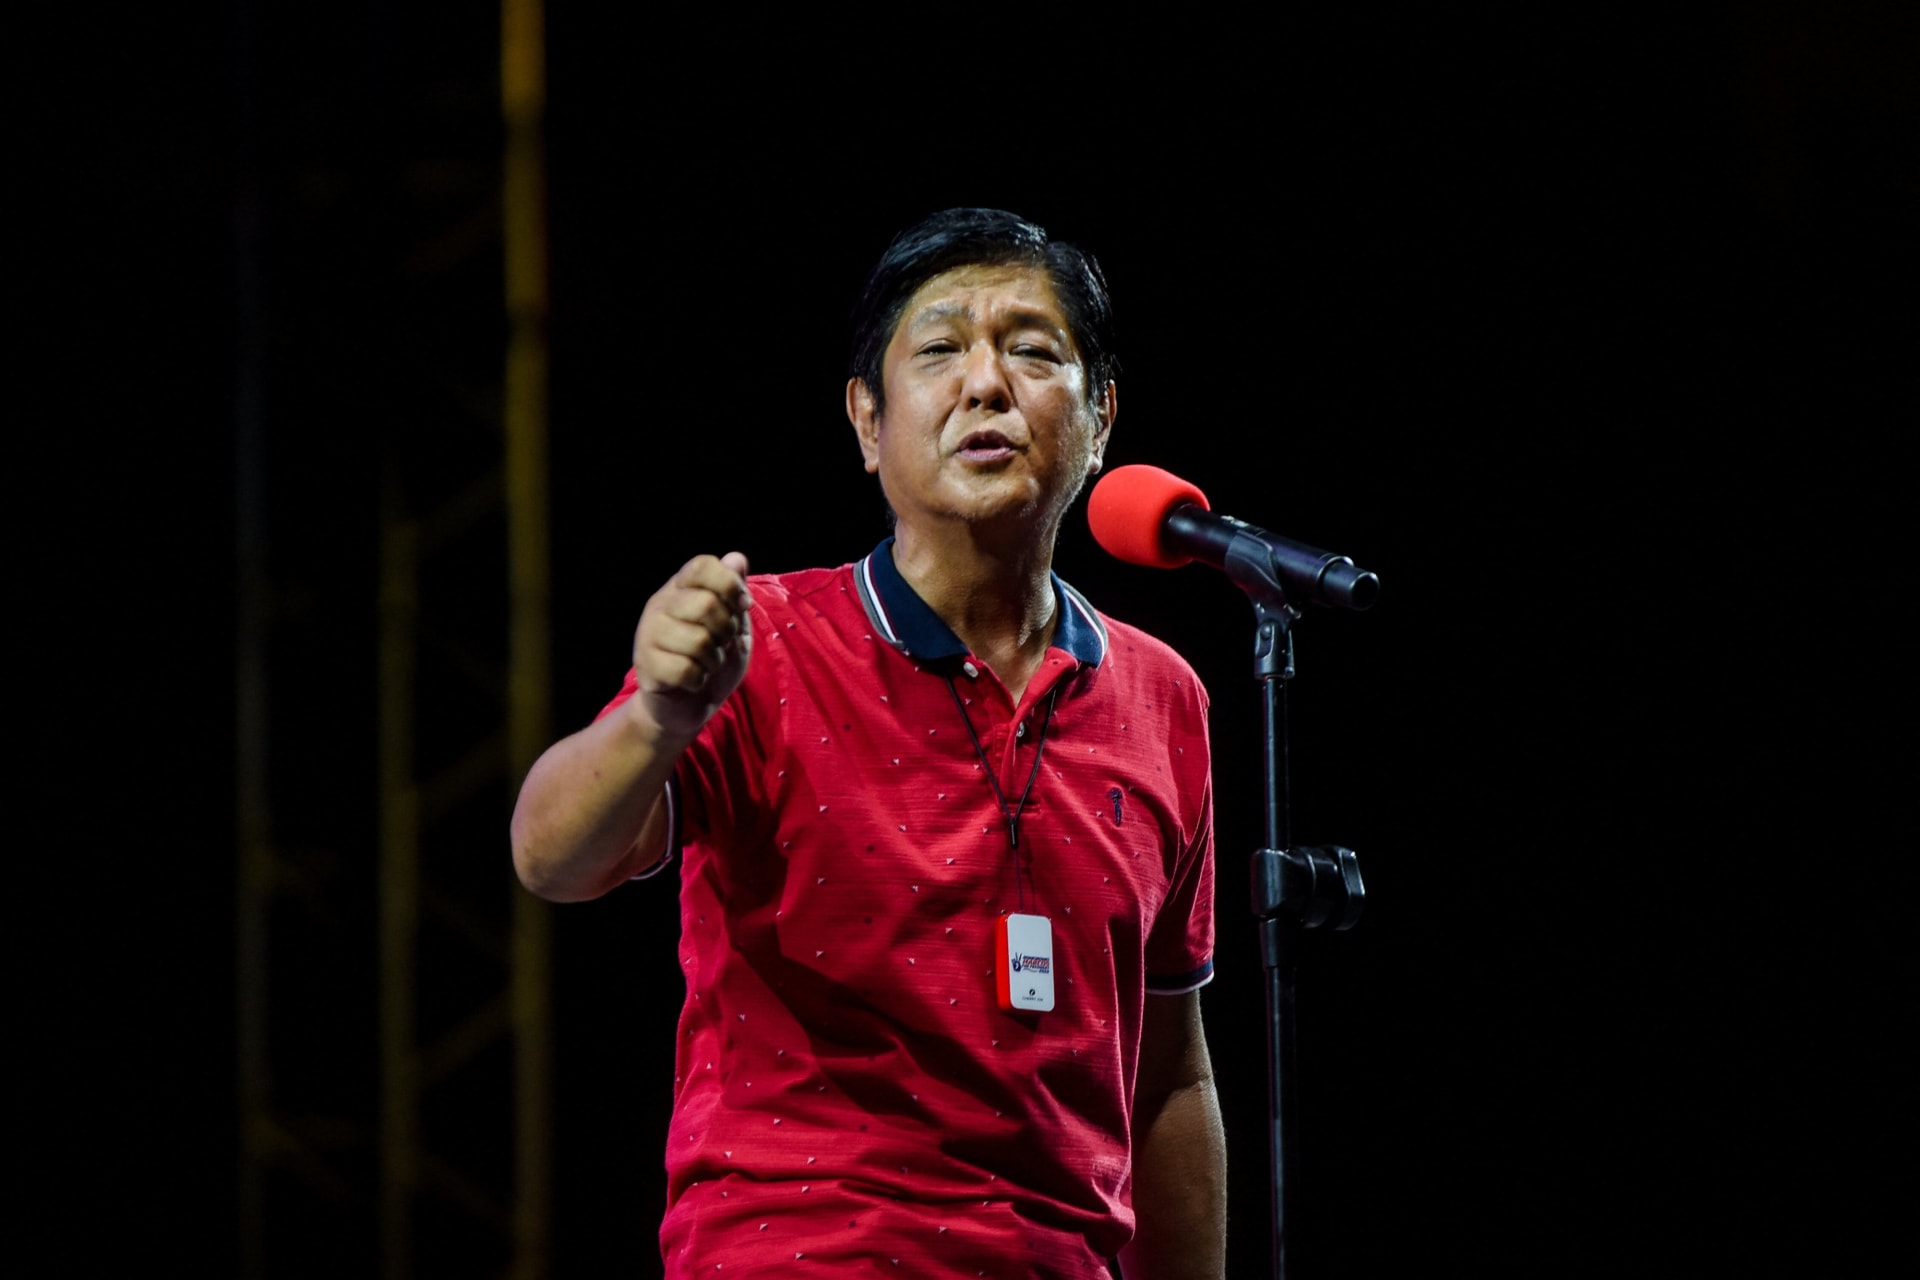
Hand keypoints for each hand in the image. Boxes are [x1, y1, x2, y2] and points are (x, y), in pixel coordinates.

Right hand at [630, 552, 753, 740]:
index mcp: (680, 588)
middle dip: (726, 629)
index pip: (702, 566)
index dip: (729, 584)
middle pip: (705, 603)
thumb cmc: (712, 659)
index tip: (743, 605)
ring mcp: (648, 635)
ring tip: (707, 663)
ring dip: (714, 658)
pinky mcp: (646, 666)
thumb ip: (734, 592)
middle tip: (722, 642)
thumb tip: (737, 558)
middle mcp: (660, 605)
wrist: (688, 705)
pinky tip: (693, 680)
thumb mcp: (733, 623)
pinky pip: (686, 670)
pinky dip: (699, 679)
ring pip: (698, 640)